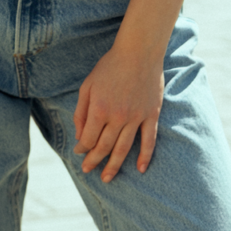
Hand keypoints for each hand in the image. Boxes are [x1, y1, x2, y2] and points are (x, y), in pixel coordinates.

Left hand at [73, 43, 163, 181]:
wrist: (138, 52)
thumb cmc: (110, 66)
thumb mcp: (88, 85)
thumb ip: (81, 111)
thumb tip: (79, 135)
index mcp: (100, 108)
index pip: (88, 138)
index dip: (82, 148)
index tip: (79, 153)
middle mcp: (117, 116)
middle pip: (105, 147)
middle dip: (94, 161)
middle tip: (88, 171)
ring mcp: (136, 117)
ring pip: (124, 149)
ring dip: (114, 165)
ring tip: (107, 178)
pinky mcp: (151, 115)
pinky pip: (149, 140)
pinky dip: (145, 157)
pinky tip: (141, 169)